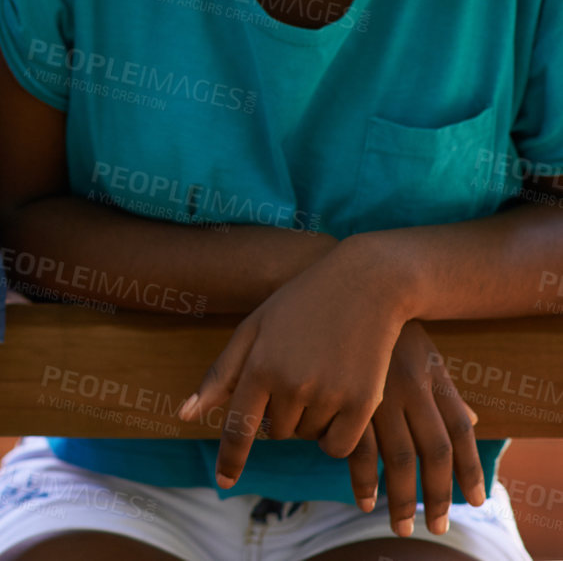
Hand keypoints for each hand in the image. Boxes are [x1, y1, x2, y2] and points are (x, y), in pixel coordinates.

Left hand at [178, 239, 407, 487]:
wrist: (365, 285)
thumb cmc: (300, 306)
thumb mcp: (253, 330)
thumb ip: (220, 376)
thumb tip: (183, 414)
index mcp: (258, 367)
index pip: (238, 427)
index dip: (230, 458)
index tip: (224, 482)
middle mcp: (290, 385)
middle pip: (276, 432)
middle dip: (281, 416)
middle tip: (297, 377)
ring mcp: (328, 395)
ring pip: (308, 438)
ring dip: (310, 421)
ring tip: (322, 376)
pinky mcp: (362, 403)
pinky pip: (340, 445)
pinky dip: (337, 434)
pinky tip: (341, 401)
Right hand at [344, 320, 485, 537]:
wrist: (337, 282)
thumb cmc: (380, 320)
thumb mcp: (426, 352)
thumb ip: (448, 390)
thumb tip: (475, 420)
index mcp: (428, 377)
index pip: (458, 431)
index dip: (469, 469)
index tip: (476, 500)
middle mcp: (404, 388)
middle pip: (427, 453)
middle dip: (431, 496)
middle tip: (431, 528)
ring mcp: (368, 391)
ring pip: (389, 455)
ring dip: (391, 494)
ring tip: (388, 518)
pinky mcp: (333, 392)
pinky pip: (349, 442)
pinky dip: (356, 472)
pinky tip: (360, 490)